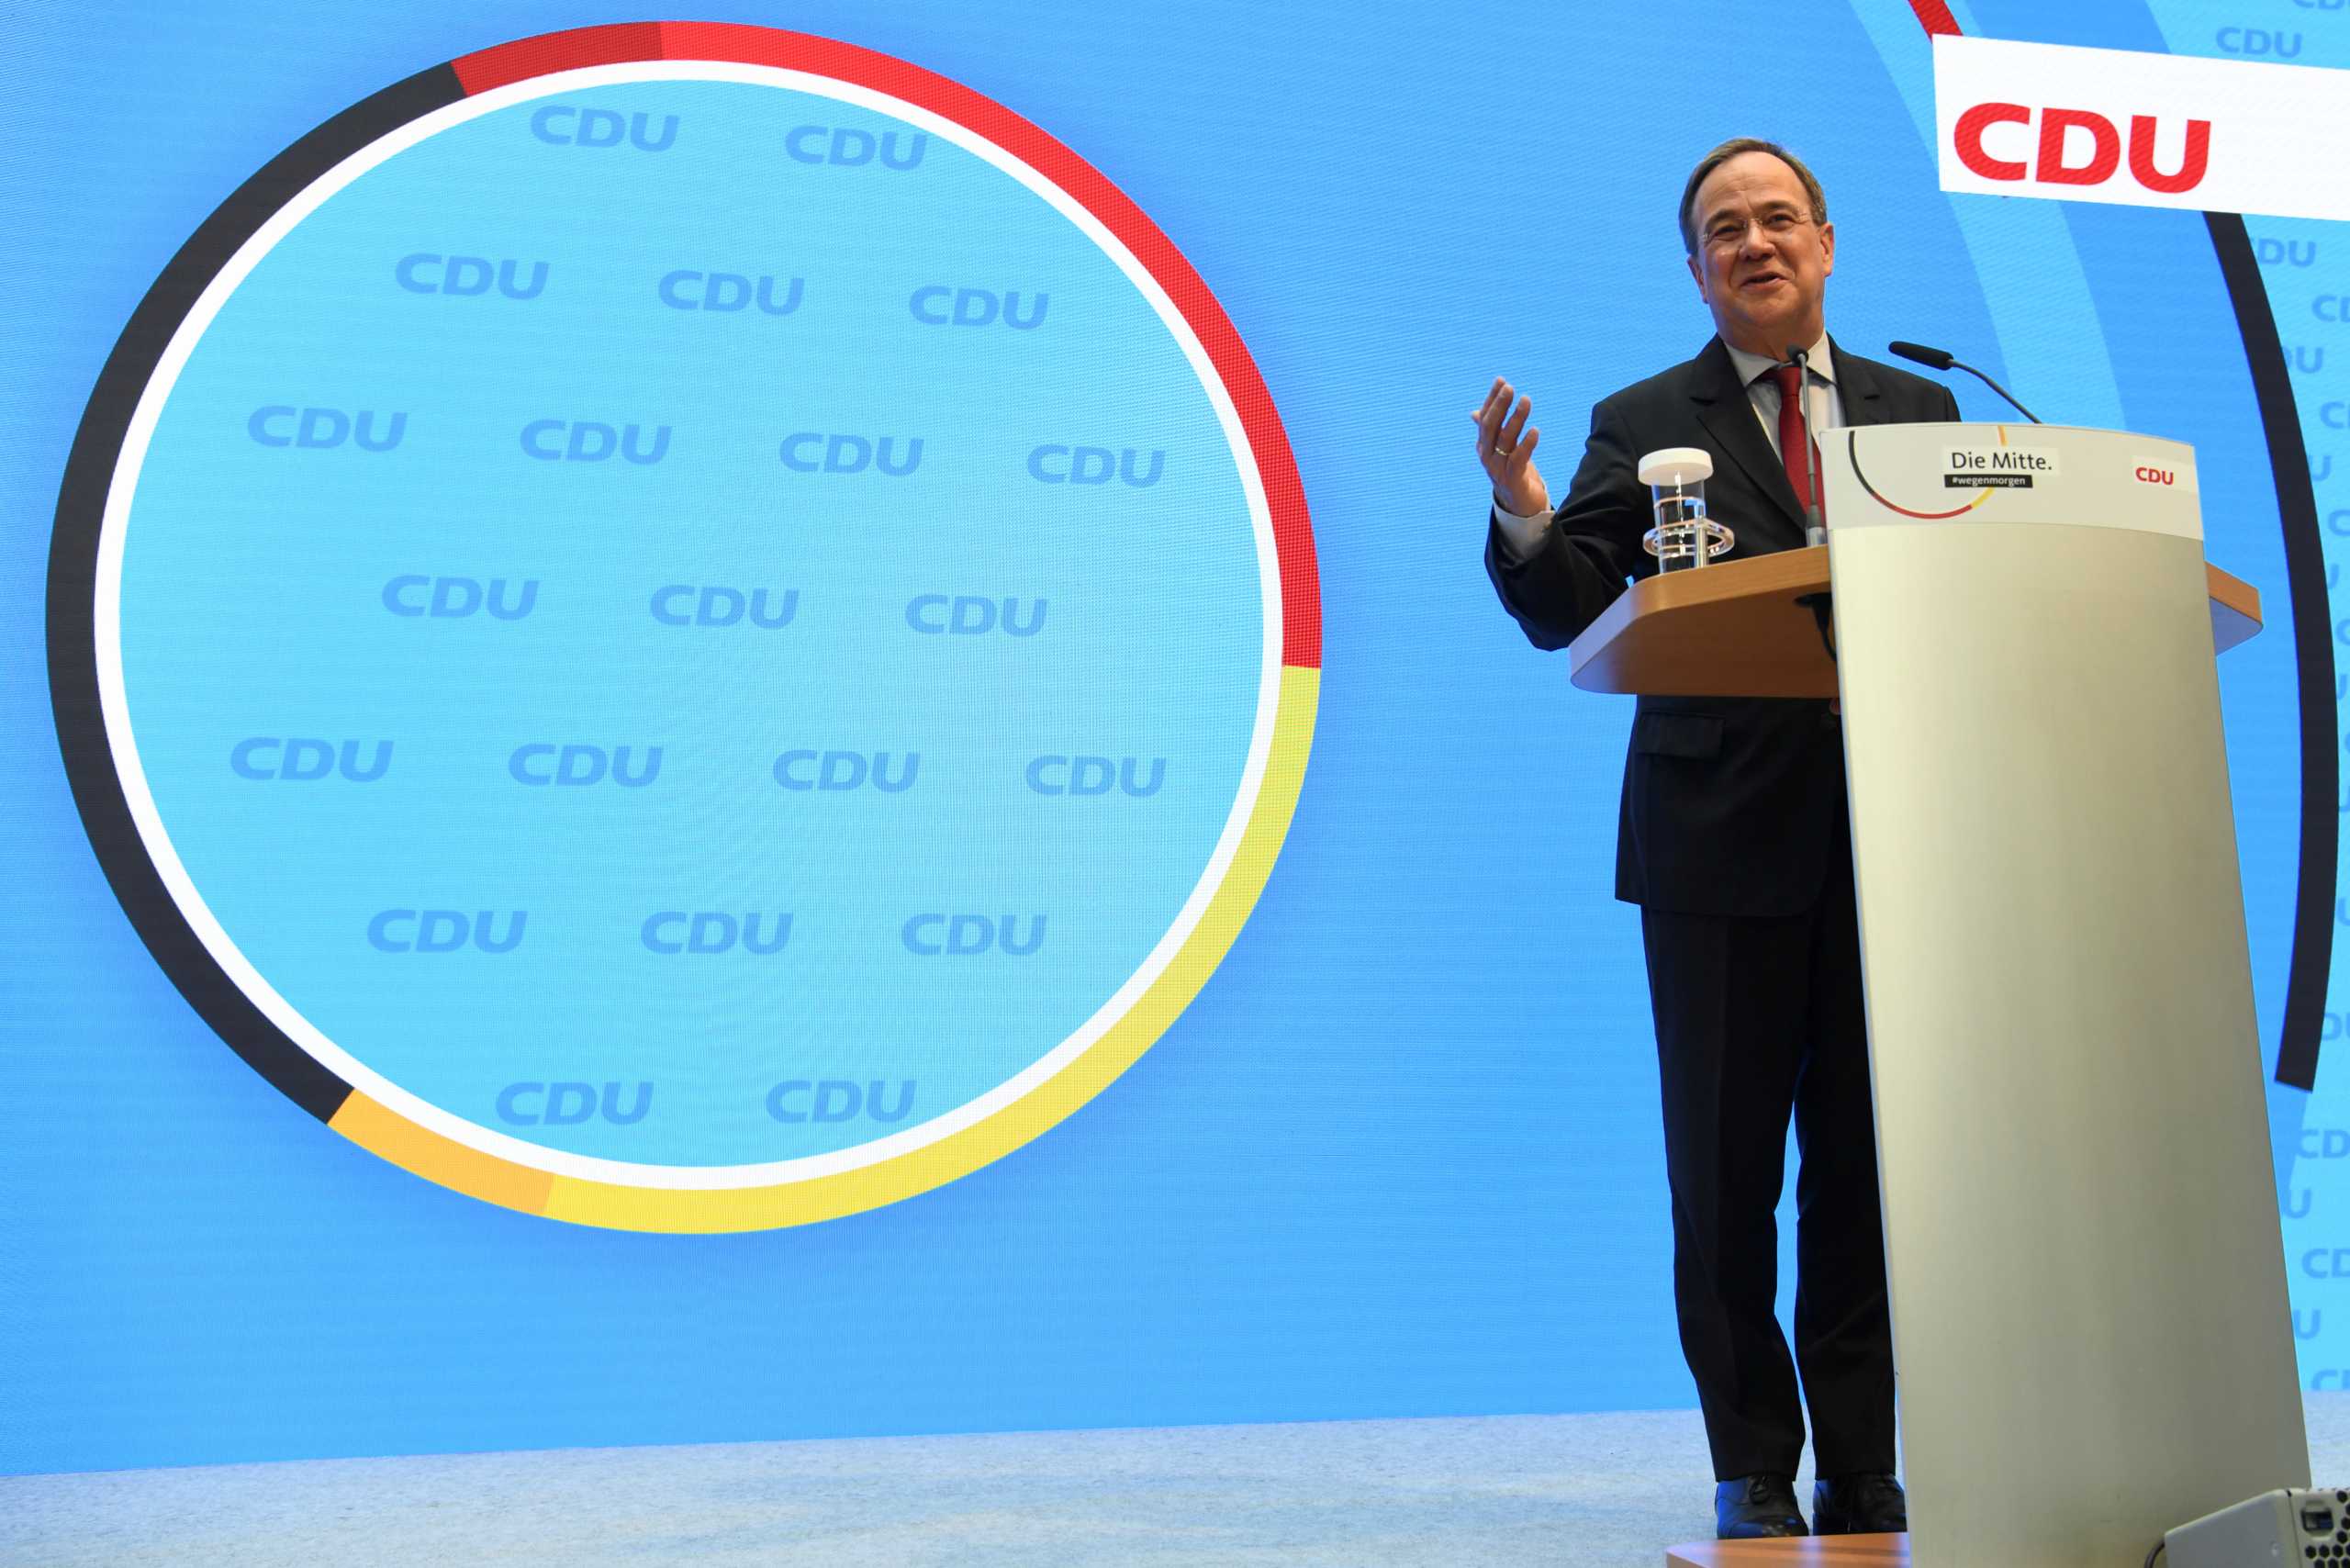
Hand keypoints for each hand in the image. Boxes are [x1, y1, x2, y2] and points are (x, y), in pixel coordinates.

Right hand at [1470, 376, 1550, 516]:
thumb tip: (1475, 412)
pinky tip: (1535, 430)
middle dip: (1499, 406)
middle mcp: (1487, 456)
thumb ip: (1490, 431)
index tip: (1501, 381)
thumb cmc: (1511, 473)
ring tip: (1526, 401)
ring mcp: (1498, 469)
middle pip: (1490, 427)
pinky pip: (1519, 459)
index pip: (1485, 418)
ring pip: (1505, 440)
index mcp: (1483, 446)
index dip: (1492, 399)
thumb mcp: (1500, 449)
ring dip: (1516, 419)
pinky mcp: (1512, 480)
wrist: (1519, 506)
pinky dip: (1527, 444)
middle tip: (1509, 388)